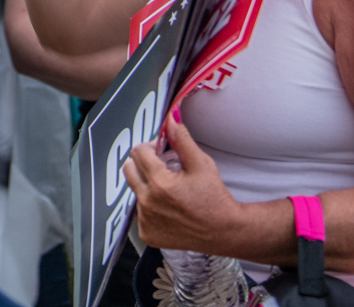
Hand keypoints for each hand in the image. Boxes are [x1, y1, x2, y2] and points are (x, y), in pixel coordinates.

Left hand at [122, 115, 253, 250]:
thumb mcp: (202, 164)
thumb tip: (171, 119)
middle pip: (129, 169)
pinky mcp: (146, 234)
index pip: (138, 151)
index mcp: (160, 183)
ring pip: (134, 190)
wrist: (224, 231)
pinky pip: (139, 212)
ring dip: (147, 185)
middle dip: (143, 164)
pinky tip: (168, 208)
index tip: (163, 153)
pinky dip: (150, 207)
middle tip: (162, 168)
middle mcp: (148, 202)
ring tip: (169, 191)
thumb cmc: (215, 198)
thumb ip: (182, 140)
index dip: (151, 148)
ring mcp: (146, 220)